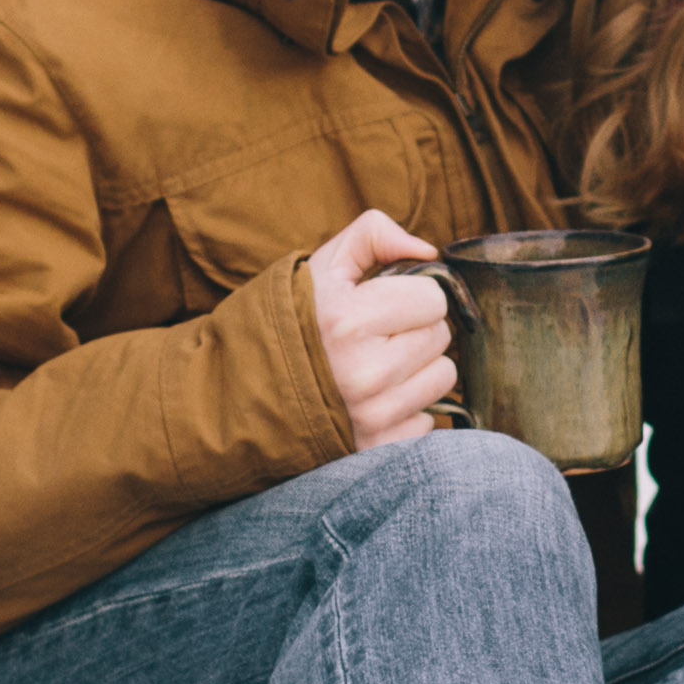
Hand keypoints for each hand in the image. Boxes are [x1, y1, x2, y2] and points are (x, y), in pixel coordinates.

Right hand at [307, 210, 454, 448]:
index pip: (433, 298)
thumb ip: (374, 235)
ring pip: (443, 377)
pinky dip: (407, 408)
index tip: (382, 304)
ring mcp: (372, 416)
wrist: (240, 394)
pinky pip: (429, 420)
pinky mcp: (377, 448)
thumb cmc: (289, 322)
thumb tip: (430, 251)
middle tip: (377, 336)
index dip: (410, 294)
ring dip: (418, 369)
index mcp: (348, 320)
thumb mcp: (320, 267)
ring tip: (376, 366)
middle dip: (414, 329)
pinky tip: (373, 400)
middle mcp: (364, 373)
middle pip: (440, 336)